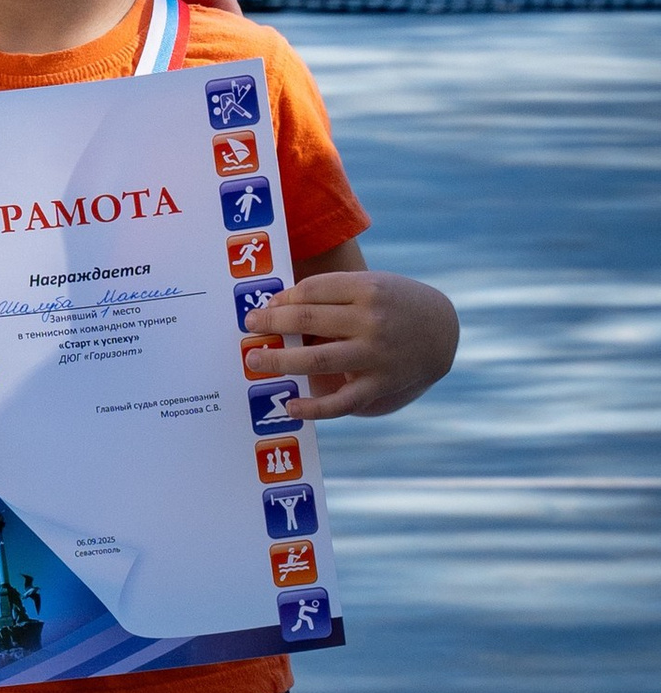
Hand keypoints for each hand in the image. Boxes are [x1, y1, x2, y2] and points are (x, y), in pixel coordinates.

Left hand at [242, 267, 456, 417]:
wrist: (442, 330)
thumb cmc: (394, 303)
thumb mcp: (371, 284)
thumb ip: (332, 294)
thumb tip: (279, 308)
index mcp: (367, 288)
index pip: (311, 291)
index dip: (282, 298)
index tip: (265, 306)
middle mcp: (371, 320)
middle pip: (307, 320)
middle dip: (271, 323)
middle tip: (249, 326)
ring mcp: (376, 355)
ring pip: (316, 359)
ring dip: (279, 361)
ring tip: (255, 361)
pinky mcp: (380, 385)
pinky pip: (342, 401)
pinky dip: (314, 407)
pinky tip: (291, 406)